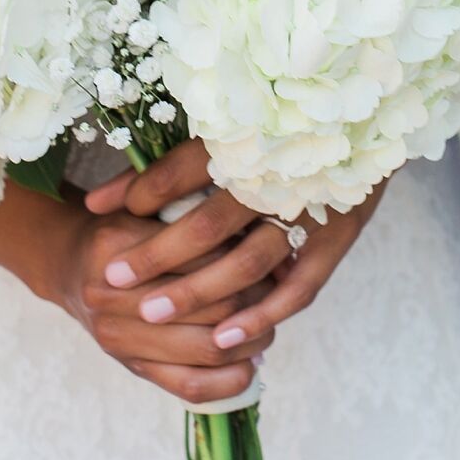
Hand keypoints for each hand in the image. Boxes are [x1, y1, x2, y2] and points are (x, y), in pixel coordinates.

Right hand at [52, 206, 274, 406]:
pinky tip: (250, 364)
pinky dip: (230, 380)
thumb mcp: (145, 207)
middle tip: (276, 290)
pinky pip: (191, 386)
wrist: (70, 267)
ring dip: (249, 340)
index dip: (244, 256)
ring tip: (267, 325)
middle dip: (255, 300)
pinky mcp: (131, 367)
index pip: (204, 256)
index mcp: (117, 246)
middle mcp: (111, 295)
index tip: (267, 253)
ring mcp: (118, 338)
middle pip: (211, 304)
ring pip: (207, 347)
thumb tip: (259, 237)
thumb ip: (188, 217)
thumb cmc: (123, 231)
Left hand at [86, 138, 381, 352]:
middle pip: (210, 222)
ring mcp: (311, 211)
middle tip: (112, 277)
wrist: (366, 123)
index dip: (144, 192)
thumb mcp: (225, 134)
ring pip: (248, 261)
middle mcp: (281, 175)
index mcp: (253, 137)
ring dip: (198, 290)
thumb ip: (158, 169)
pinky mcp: (336, 239)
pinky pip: (298, 287)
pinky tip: (224, 337)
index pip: (188, 167)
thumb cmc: (280, 129)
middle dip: (158, 254)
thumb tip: (93, 202)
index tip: (100, 215)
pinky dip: (261, 314)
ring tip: (152, 313)